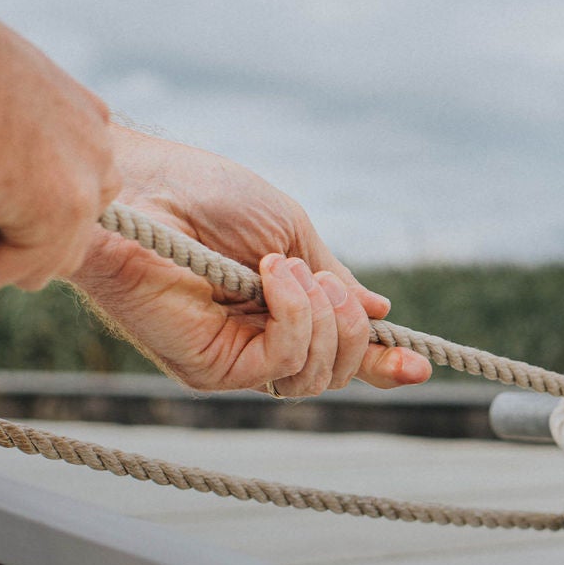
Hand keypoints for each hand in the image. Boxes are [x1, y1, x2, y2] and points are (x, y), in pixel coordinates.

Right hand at [0, 6, 118, 290]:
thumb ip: (1, 149)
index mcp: (77, 112)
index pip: (67, 195)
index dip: (9, 202)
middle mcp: (96, 144)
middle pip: (63, 240)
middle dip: (5, 235)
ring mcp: (87, 181)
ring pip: (38, 264)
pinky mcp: (64, 212)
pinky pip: (8, 272)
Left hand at [70, 127, 431, 395]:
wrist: (142, 187)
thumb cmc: (202, 196)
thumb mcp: (289, 235)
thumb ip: (331, 280)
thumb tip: (380, 313)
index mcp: (273, 313)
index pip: (333, 353)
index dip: (380, 361)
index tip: (421, 363)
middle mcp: (252, 344)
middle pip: (333, 374)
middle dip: (352, 331)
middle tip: (330, 285)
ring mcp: (231, 361)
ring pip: (313, 377)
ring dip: (322, 319)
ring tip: (289, 269)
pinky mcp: (209, 368)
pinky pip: (281, 364)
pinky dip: (294, 317)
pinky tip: (270, 277)